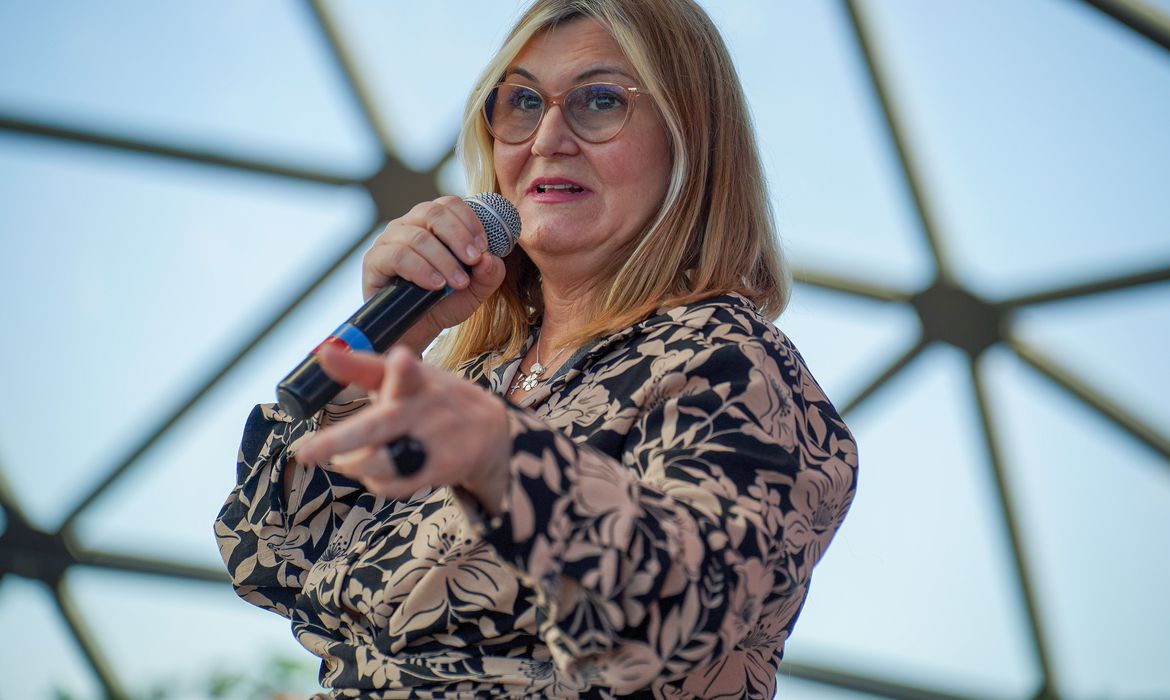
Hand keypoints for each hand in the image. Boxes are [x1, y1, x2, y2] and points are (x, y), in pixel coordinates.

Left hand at [297, 345, 511, 512]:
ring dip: (354, 465)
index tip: (400, 359)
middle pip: (378, 427)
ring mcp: (433, 442)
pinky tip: (380, 472)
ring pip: (377, 463)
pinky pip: (392, 485)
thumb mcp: (406, 375)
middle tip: (306, 453)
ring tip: (349, 460)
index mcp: (414, 381)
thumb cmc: (432, 399)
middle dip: (340, 441)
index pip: (407, 372)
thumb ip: (362, 366)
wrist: (491, 431)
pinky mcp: (440, 468)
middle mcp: (423, 409)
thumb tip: (322, 351)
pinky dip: (377, 482)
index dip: (402, 368)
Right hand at [364, 195, 506, 353]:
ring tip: (458, 283)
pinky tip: (436, 285)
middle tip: (473, 260)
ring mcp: (389, 241)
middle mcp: (409, 226)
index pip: (449, 204)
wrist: (416, 332)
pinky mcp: (374, 261)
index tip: (483, 247)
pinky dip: (421, 269)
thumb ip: (489, 275)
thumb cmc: (443, 303)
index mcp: (432, 224)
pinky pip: (397, 255)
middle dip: (458, 236)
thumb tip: (490, 258)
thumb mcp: (475, 292)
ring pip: (417, 236)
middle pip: (432, 212)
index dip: (469, 221)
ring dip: (443, 260)